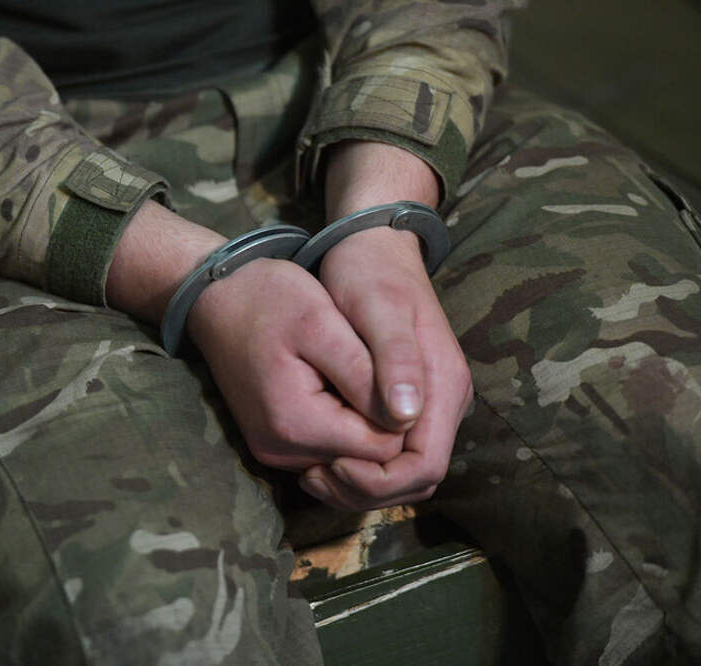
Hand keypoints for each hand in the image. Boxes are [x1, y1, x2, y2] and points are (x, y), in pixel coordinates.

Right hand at [186, 258, 404, 471]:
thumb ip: (364, 372)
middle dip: (380, 418)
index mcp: (297, 423)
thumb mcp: (321, 322)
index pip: (384, 447)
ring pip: (349, 458)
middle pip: (366, 460)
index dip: (400, 412)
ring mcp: (274, 452)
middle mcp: (282, 451)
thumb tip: (406, 416)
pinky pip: (327, 450)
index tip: (388, 369)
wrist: (217, 300)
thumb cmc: (269, 299)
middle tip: (368, 366)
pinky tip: (332, 386)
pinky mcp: (273, 446)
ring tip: (345, 373)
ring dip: (360, 421)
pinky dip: (340, 425)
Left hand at [292, 140, 472, 510]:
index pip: (425, 466)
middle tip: (314, 477)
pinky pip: (392, 452)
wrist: (373, 246)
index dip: (381, 481)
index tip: (332, 467)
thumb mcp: (377, 309)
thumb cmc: (370, 274)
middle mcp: (444, 401)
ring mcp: (429, 402)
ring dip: (362, 484)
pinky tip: (322, 454)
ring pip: (406, 472)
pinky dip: (360, 465)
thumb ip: (394, 359)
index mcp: (443, 384)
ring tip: (313, 472)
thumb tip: (403, 416)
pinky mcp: (409, 400)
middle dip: (368, 490)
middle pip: (418, 479)